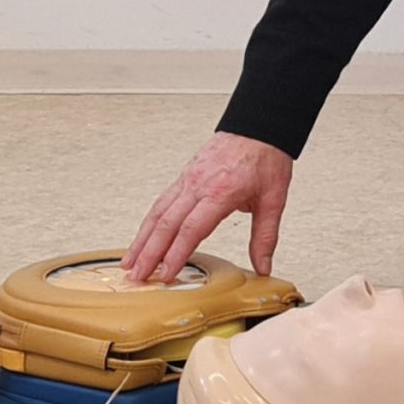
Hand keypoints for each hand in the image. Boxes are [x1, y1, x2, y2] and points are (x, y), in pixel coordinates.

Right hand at [123, 131, 293, 283]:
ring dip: (142, 239)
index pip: (192, 229)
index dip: (176, 254)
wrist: (259, 126)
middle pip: (167, 223)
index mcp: (221, 192)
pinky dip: (149, 222)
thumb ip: (266, 236)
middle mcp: (198, 185)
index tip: (166, 274)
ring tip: (130, 262)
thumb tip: (263, 266)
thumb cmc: (266, 157)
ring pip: (158, 212)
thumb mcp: (274, 199)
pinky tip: (143, 237)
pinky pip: (161, 201)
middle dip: (149, 253)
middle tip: (138, 277)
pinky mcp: (184, 175)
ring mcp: (188, 179)